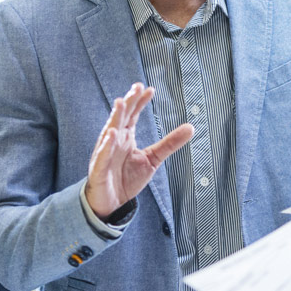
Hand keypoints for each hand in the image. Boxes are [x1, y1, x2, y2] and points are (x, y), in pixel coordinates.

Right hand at [85, 83, 193, 219]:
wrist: (110, 203)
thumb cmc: (127, 178)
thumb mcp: (153, 159)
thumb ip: (170, 143)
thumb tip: (191, 127)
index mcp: (126, 137)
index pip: (133, 115)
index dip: (140, 102)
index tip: (150, 90)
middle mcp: (114, 141)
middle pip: (121, 118)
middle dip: (129, 103)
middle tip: (137, 88)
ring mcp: (105, 153)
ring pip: (109, 131)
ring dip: (115, 117)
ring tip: (121, 103)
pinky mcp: (99, 169)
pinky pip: (102, 155)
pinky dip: (106, 145)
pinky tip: (112, 134)